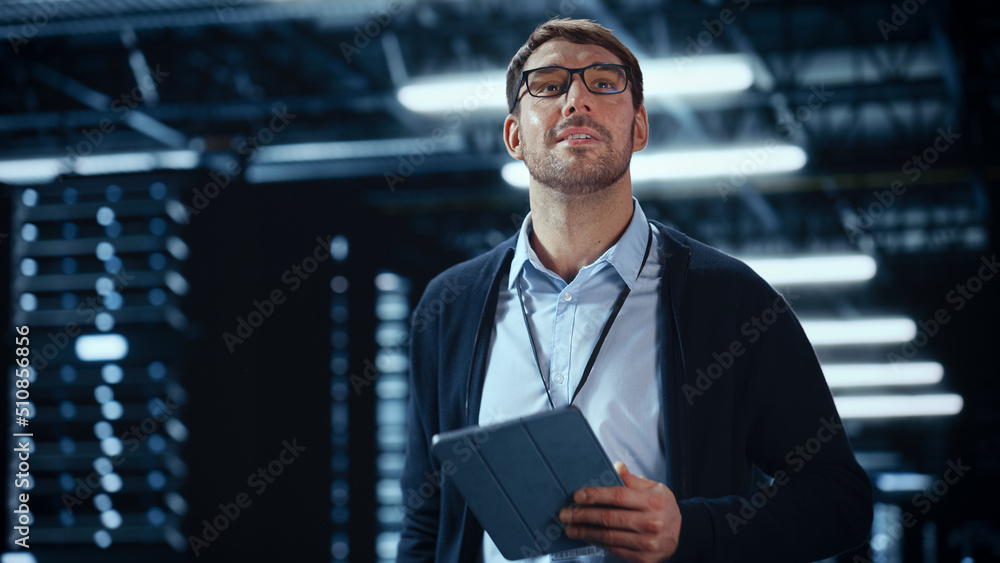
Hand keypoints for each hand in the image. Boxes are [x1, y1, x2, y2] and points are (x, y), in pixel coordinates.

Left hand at [558, 462, 680, 562]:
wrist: (682, 535)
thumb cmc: (663, 507)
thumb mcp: (655, 488)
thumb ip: (633, 480)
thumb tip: (615, 466)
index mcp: (653, 502)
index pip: (618, 496)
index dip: (595, 495)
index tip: (577, 496)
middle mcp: (652, 523)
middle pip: (609, 518)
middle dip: (583, 516)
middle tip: (565, 514)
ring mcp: (648, 543)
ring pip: (609, 536)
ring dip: (585, 532)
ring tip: (570, 528)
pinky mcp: (644, 558)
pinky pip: (615, 549)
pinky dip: (598, 543)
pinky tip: (588, 537)